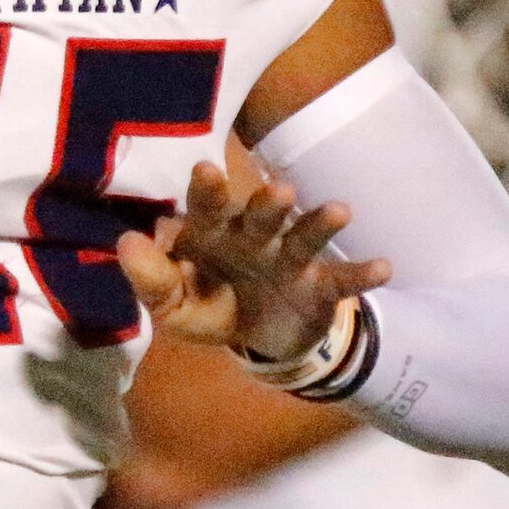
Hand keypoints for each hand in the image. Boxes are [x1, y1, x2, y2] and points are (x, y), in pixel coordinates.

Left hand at [118, 160, 387, 361]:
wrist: (262, 337)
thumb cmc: (211, 305)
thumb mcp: (174, 307)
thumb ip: (151, 279)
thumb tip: (125, 243)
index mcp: (214, 235)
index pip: (207, 208)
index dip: (207, 190)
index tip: (204, 171)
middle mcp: (255, 237)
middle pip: (261, 215)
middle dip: (269, 204)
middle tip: (279, 192)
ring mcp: (292, 260)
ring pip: (305, 237)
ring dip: (320, 224)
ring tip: (341, 211)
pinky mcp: (321, 287)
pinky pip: (343, 280)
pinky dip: (363, 274)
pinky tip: (384, 268)